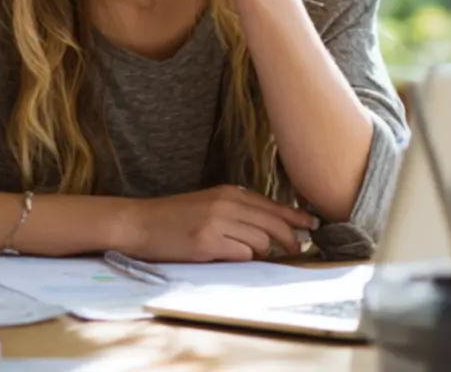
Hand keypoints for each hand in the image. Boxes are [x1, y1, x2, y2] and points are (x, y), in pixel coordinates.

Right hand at [118, 185, 316, 262]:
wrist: (139, 223)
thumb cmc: (174, 218)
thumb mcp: (208, 204)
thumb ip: (237, 212)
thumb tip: (271, 233)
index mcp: (228, 192)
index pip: (271, 205)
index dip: (294, 218)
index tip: (311, 225)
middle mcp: (225, 203)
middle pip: (273, 223)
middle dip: (290, 239)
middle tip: (297, 250)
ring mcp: (217, 222)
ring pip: (261, 241)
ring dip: (262, 252)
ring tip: (251, 255)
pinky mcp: (207, 242)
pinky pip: (242, 254)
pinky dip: (242, 259)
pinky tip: (229, 257)